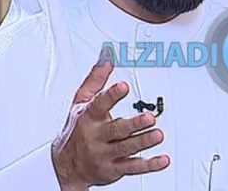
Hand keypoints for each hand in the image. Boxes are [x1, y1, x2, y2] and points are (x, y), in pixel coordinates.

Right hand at [51, 57, 169, 189]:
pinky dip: (149, 164)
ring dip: (144, 142)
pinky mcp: (114, 169)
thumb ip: (95, 80)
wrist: (65, 166)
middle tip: (149, 118)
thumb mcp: (80, 102)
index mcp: (89, 118)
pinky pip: (133, 167)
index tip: (123, 86)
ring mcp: (105, 154)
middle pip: (116, 130)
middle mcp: (97, 137)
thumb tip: (106, 58)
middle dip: (133, 124)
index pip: (99, 105)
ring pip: (126, 148)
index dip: (111, 95)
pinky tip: (162, 159)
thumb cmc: (77, 130)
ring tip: (158, 134)